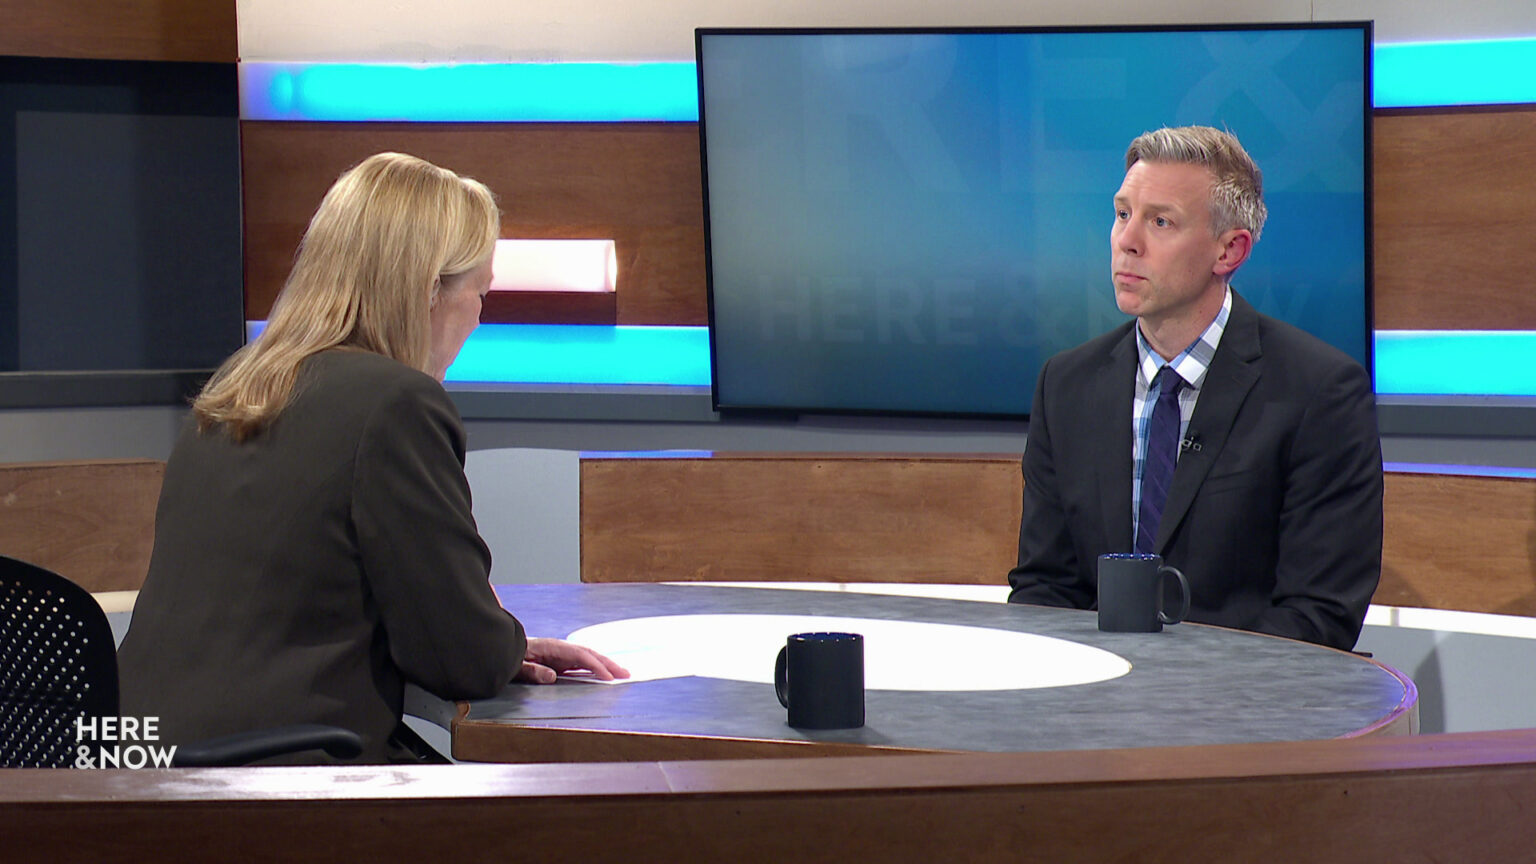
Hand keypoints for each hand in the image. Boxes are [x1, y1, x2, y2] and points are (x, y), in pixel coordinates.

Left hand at [515, 637, 630, 684]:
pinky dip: (595, 667)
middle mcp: (560, 649)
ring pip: (588, 658)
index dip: (596, 665)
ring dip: (605, 665)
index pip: (580, 655)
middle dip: (609, 663)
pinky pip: (581, 663)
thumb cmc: (510, 658)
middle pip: (589, 654)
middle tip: (626, 674)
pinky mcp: (560, 660)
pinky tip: (603, 675)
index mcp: (552, 647)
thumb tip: (552, 677)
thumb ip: (533, 671)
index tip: (609, 677)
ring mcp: (561, 654)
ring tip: (621, 674)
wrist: (502, 650)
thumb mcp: (517, 666)